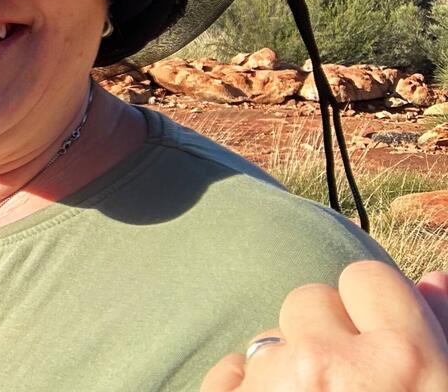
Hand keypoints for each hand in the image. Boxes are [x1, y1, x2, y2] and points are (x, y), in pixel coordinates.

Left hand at [201, 262, 447, 391]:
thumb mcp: (443, 385)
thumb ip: (438, 332)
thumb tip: (435, 277)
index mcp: (401, 361)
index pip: (367, 277)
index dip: (374, 313)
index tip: (381, 348)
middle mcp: (329, 365)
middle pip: (309, 300)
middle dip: (325, 336)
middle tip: (349, 388)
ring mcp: (273, 387)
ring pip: (269, 336)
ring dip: (287, 369)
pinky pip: (231, 371)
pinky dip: (247, 391)